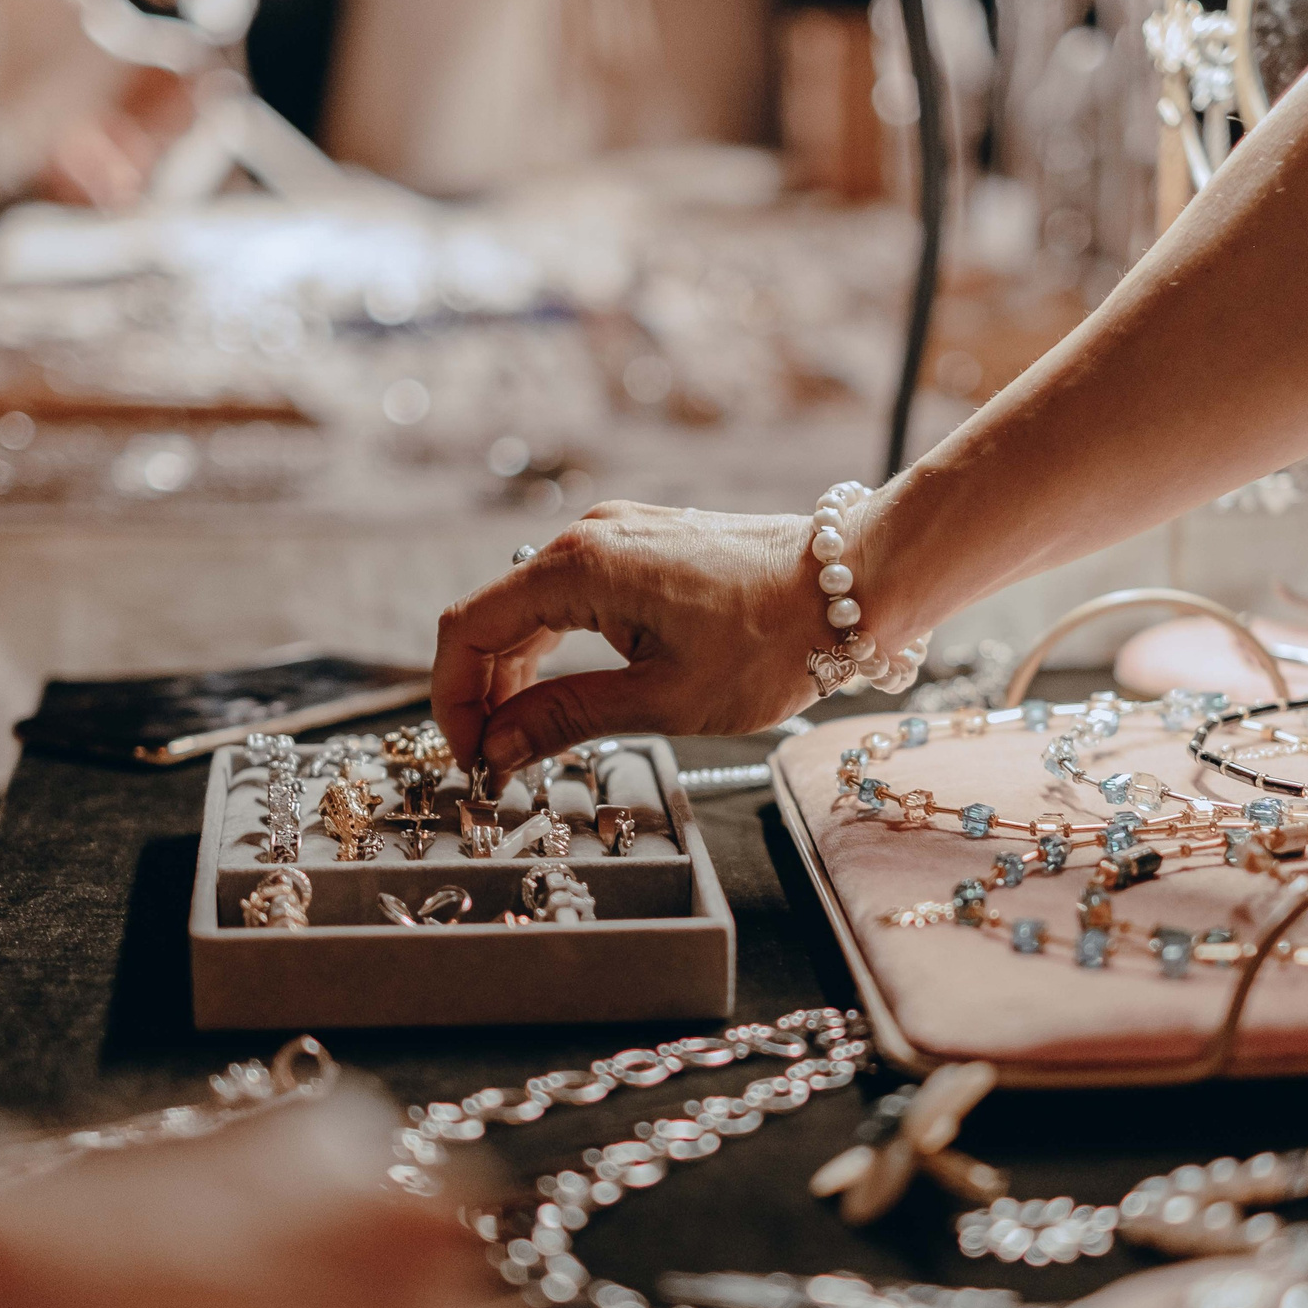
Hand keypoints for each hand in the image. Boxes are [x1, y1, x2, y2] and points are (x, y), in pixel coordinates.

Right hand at [432, 502, 830, 776]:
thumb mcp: (664, 699)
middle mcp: (586, 539)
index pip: (467, 629)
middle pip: (493, 621)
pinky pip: (571, 602)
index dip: (452, 700)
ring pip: (530, 613)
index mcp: (578, 567)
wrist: (855, 584)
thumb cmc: (774, 641)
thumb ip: (567, 719)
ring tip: (527, 746)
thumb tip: (497, 750)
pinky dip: (556, 653)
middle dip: (482, 697)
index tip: (469, 760)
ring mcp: (615, 538)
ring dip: (517, 679)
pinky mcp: (642, 550)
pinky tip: (567, 699)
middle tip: (496, 768)